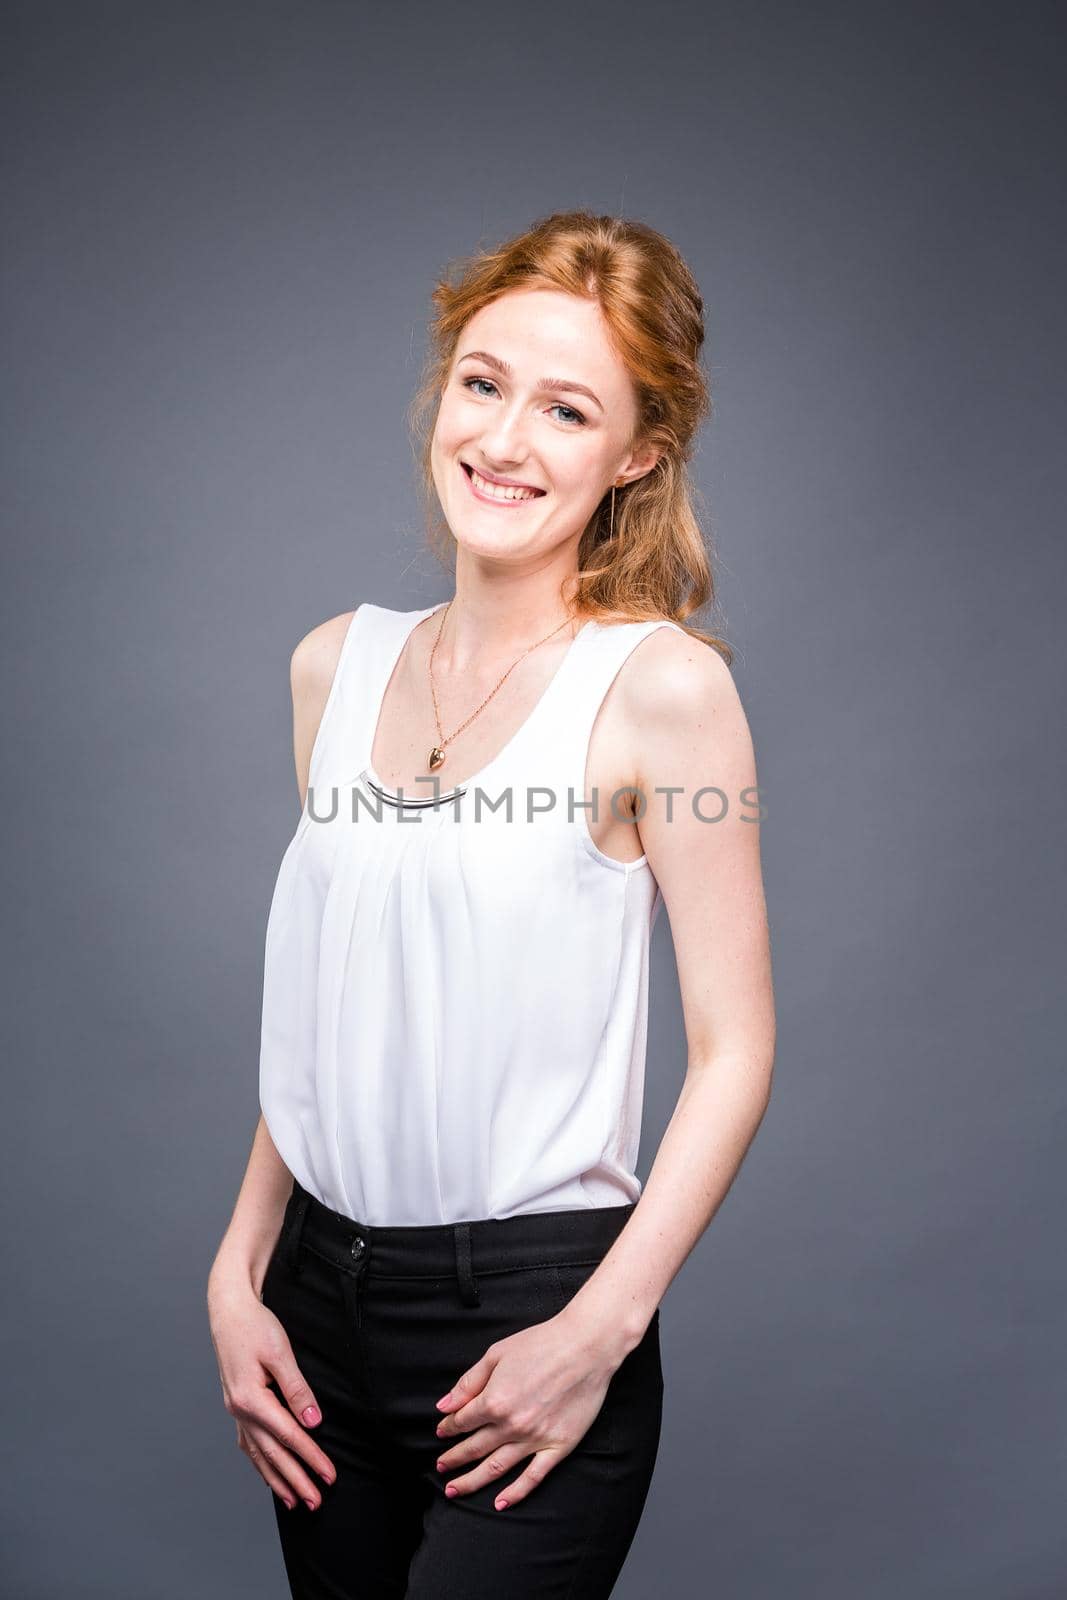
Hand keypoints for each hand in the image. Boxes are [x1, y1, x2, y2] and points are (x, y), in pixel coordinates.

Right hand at [208, 1276, 335, 1512]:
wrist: (228, 1310)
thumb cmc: (255, 1326)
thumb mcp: (280, 1353)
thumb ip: (297, 1389)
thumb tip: (313, 1422)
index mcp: (251, 1399)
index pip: (288, 1436)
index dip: (311, 1458)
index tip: (329, 1476)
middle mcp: (240, 1410)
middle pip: (272, 1453)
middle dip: (295, 1480)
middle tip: (315, 1503)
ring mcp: (236, 1410)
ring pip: (258, 1453)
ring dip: (277, 1479)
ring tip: (293, 1502)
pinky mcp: (237, 1404)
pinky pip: (248, 1443)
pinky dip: (259, 1463)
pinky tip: (267, 1475)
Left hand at [433, 1312, 616, 1510]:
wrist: (586, 1346)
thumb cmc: (542, 1343)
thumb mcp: (497, 1354)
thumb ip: (469, 1382)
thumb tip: (445, 1405)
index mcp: (494, 1401)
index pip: (462, 1422)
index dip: (448, 1427)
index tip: (442, 1430)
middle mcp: (511, 1425)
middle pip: (474, 1448)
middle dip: (454, 1458)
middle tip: (441, 1466)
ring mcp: (535, 1439)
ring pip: (496, 1468)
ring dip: (472, 1481)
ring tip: (455, 1490)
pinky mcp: (558, 1446)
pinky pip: (533, 1477)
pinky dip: (515, 1493)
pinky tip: (500, 1503)